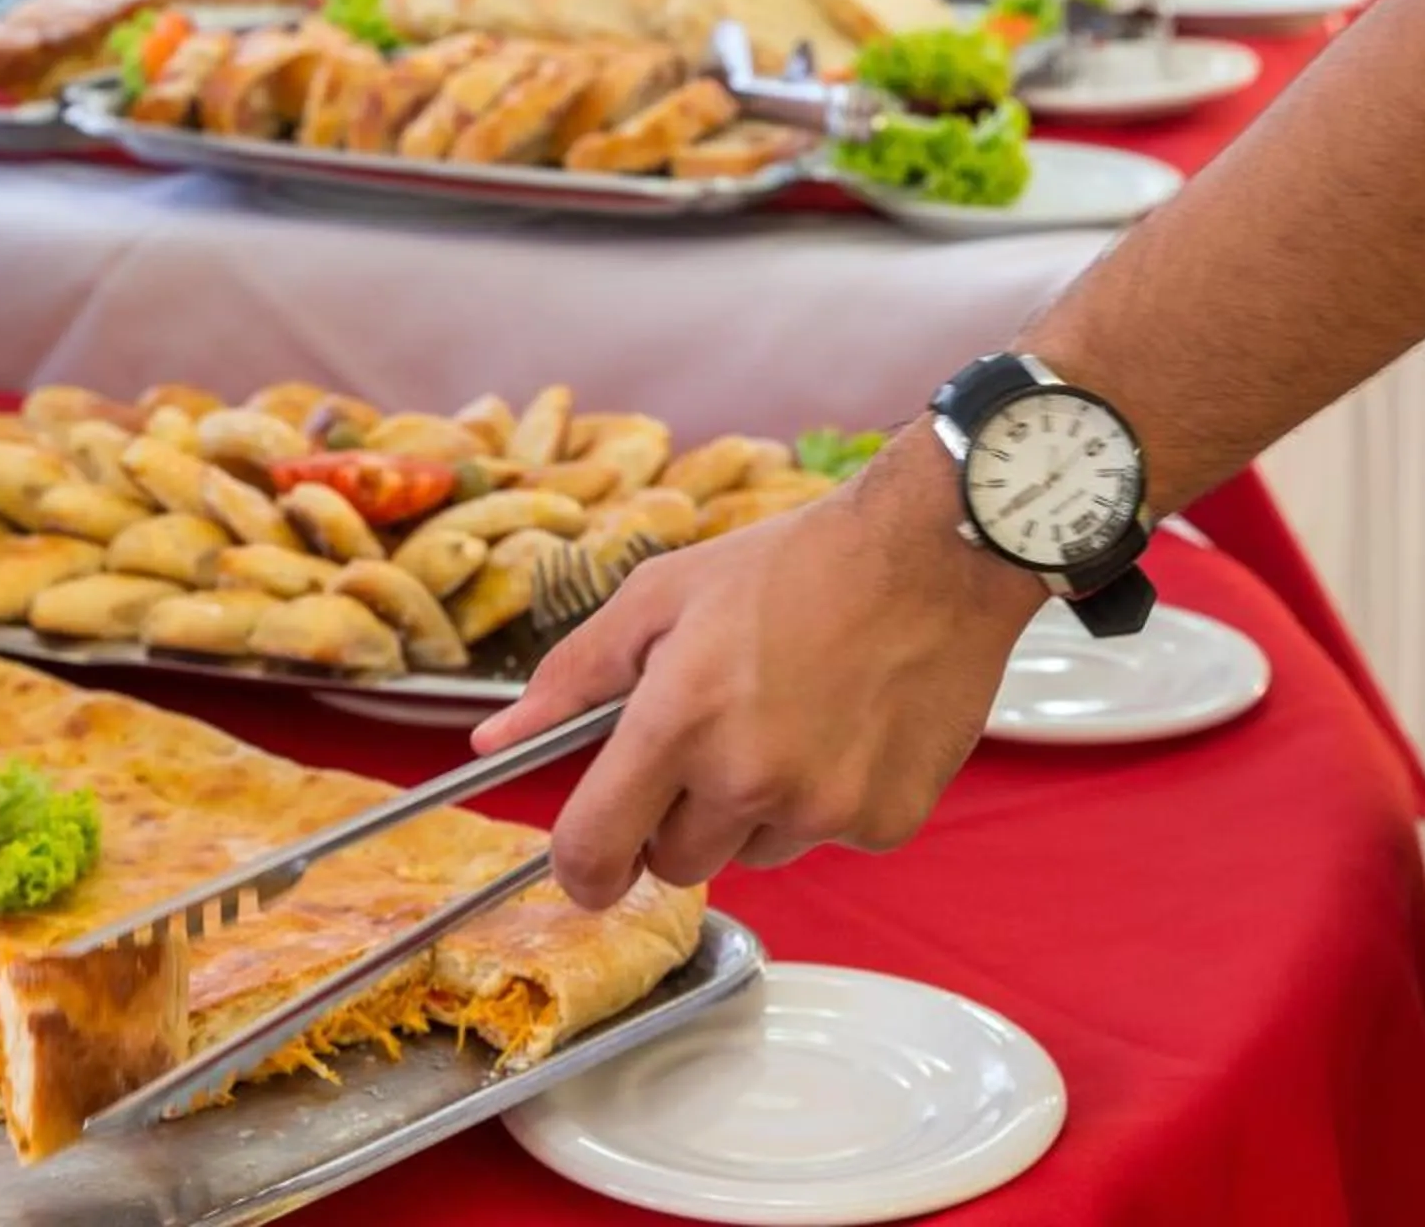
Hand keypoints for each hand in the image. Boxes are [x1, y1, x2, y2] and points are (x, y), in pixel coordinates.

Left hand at [473, 440, 1052, 908]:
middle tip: (709, 744)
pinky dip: (825, 804)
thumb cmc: (794, 565)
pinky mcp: (885, 821)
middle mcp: (748, 776)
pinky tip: (843, 729)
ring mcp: (824, 808)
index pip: (595, 847)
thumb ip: (572, 677)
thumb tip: (495, 740)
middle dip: (675, 821)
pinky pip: (826, 840)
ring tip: (787, 721)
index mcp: (678, 720)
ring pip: (753, 854)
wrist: (929, 555)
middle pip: (676, 864)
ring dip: (753, 811)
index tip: (585, 865)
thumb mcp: (661, 597)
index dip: (579, 868)